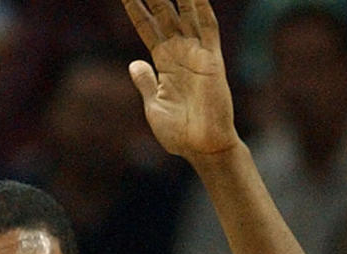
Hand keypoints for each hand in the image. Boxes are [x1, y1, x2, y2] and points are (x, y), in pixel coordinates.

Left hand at [122, 0, 240, 158]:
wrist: (202, 147)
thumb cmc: (179, 133)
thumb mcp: (154, 105)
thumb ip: (145, 82)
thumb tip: (134, 64)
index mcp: (164, 62)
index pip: (147, 27)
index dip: (137, 9)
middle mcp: (180, 52)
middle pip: (165, 13)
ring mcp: (197, 53)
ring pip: (186, 13)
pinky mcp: (212, 59)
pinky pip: (208, 27)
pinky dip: (202, 7)